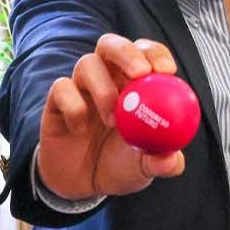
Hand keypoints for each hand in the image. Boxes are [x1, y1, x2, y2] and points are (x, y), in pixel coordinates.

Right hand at [35, 33, 185, 200]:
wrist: (81, 185)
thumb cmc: (119, 165)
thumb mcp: (144, 168)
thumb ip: (161, 163)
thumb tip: (174, 159)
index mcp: (133, 83)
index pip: (146, 53)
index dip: (156, 55)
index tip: (166, 71)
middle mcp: (106, 77)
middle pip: (112, 45)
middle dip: (127, 53)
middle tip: (140, 73)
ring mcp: (79, 87)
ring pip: (86, 63)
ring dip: (103, 88)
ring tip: (111, 121)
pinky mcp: (56, 101)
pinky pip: (61, 89)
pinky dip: (73, 107)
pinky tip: (80, 130)